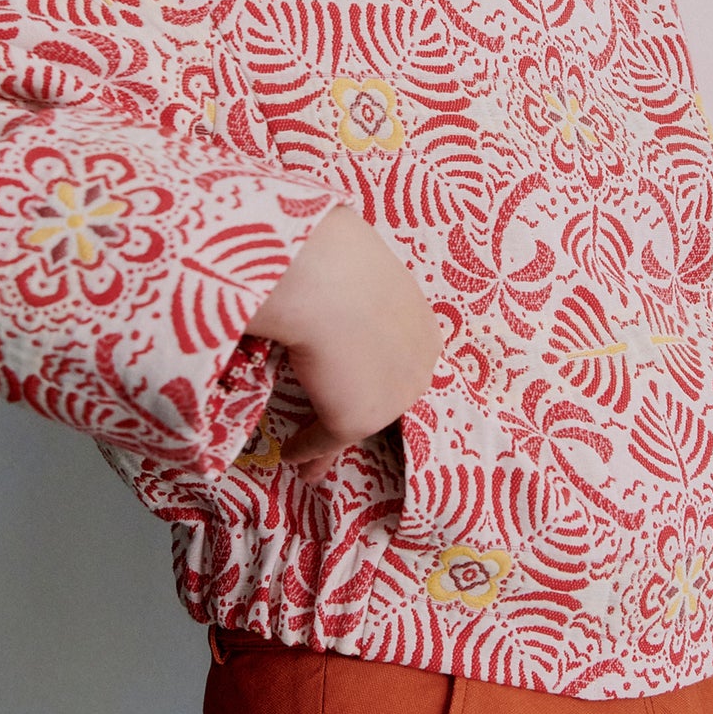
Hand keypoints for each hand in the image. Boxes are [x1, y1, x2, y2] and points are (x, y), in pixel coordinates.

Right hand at [245, 205, 442, 481]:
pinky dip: (308, 451)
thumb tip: (328, 252)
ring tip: (314, 461)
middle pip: (384, 390)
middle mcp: (417, 364)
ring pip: (355, 417)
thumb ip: (348, 281)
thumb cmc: (333, 259)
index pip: (397, 353)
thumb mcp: (351, 266)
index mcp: (422, 324)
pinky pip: (327, 440)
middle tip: (338, 418)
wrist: (325, 279)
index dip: (375, 368)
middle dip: (363, 406)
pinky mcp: (356, 420)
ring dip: (331, 439)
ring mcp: (392, 397)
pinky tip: (290, 456)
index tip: (358, 380)